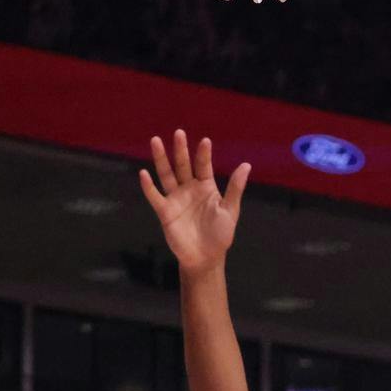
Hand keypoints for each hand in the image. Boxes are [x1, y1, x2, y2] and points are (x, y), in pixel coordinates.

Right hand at [138, 129, 250, 276]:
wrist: (206, 257)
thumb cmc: (220, 234)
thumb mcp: (230, 210)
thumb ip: (235, 188)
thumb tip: (246, 165)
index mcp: (206, 187)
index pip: (203, 166)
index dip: (204, 154)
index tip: (205, 141)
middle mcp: (189, 189)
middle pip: (183, 165)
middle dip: (180, 150)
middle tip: (179, 133)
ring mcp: (176, 199)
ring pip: (166, 175)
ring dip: (161, 159)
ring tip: (156, 141)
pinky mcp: (165, 211)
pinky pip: (155, 196)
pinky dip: (149, 186)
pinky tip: (144, 174)